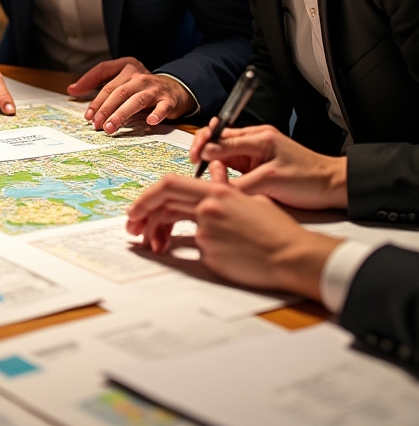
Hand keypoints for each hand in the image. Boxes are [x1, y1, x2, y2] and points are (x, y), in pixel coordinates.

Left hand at [69, 57, 193, 132]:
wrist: (175, 88)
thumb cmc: (141, 86)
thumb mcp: (120, 79)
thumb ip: (97, 82)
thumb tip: (71, 89)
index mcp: (126, 67)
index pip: (105, 78)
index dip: (94, 96)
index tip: (86, 114)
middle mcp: (139, 76)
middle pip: (118, 92)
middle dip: (105, 109)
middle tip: (95, 124)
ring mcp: (154, 87)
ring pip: (135, 100)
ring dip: (121, 115)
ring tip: (109, 127)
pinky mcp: (168, 99)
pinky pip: (162, 107)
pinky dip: (156, 114)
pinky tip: (149, 121)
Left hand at [129, 161, 339, 299]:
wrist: (293, 255)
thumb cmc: (276, 229)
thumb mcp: (251, 199)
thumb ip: (227, 185)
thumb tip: (215, 170)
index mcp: (217, 192)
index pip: (169, 184)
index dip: (147, 194)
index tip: (137, 206)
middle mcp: (208, 208)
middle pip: (161, 203)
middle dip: (141, 214)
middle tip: (133, 226)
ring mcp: (209, 231)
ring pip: (172, 227)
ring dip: (157, 234)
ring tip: (154, 244)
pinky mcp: (212, 253)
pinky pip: (194, 249)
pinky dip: (192, 251)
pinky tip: (206, 255)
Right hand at [189, 120, 347, 209]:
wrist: (333, 187)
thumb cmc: (309, 179)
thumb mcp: (271, 180)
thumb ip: (239, 180)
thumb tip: (214, 185)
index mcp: (258, 137)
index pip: (221, 136)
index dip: (204, 147)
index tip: (197, 161)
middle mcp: (254, 140)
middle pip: (218, 140)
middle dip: (203, 149)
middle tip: (195, 163)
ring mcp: (255, 152)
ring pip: (222, 153)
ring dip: (211, 161)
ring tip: (202, 173)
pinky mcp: (256, 164)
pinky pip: (232, 164)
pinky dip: (222, 170)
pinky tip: (217, 179)